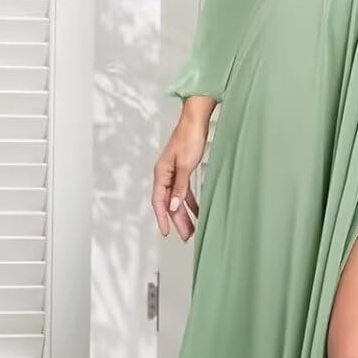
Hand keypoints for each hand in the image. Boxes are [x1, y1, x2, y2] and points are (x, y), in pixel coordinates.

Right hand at [151, 103, 211, 240]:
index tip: (166, 233)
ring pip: (177, 199)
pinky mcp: (183, 170)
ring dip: (184, 214)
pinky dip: (191, 202)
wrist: (196, 120)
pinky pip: (185, 192)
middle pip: (169, 203)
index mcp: (161, 173)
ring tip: (192, 229)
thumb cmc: (189, 137)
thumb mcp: (185, 165)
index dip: (162, 218)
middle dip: (177, 221)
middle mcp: (165, 175)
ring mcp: (174, 173)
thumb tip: (173, 206)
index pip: (159, 201)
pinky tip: (198, 211)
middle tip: (185, 236)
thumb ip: (179, 187)